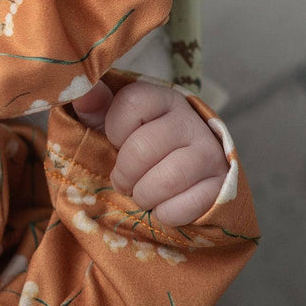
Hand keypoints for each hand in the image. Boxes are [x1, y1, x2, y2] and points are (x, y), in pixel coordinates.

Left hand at [71, 79, 227, 226]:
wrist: (189, 179)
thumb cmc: (140, 147)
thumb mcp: (114, 123)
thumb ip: (95, 106)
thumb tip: (83, 92)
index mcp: (162, 99)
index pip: (131, 103)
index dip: (115, 129)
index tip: (116, 140)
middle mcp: (191, 122)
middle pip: (143, 148)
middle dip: (124, 173)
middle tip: (124, 180)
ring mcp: (210, 153)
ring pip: (166, 180)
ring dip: (144, 195)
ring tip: (142, 193)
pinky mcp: (221, 185)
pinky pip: (185, 206)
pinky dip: (166, 213)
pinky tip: (164, 206)